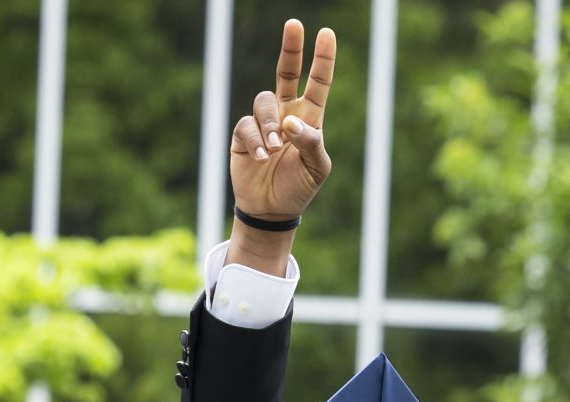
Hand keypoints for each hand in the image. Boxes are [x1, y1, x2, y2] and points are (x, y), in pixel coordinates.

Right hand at [226, 21, 336, 256]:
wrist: (272, 210)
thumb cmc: (300, 187)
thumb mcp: (317, 168)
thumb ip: (311, 141)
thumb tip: (292, 121)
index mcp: (310, 117)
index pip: (318, 82)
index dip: (322, 59)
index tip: (326, 33)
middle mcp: (286, 113)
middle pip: (287, 72)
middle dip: (291, 48)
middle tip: (294, 24)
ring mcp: (263, 122)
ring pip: (264, 101)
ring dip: (271, 123)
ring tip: (276, 148)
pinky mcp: (243, 135)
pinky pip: (247, 125)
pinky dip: (256, 140)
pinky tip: (263, 157)